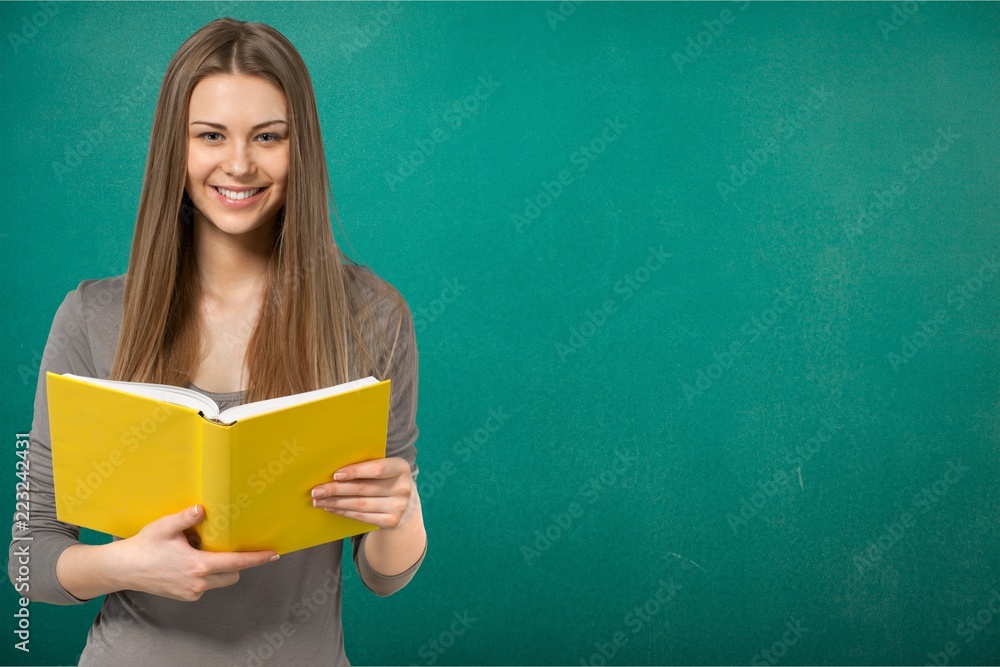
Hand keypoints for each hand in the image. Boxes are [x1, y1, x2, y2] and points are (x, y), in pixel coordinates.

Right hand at [112, 504, 278, 601]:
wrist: (124, 569)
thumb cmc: (145, 546)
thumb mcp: (165, 527)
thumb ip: (186, 517)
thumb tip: (202, 508)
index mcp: (199, 565)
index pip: (237, 562)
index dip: (257, 558)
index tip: (273, 555)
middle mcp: (199, 582)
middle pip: (233, 574)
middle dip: (239, 563)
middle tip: (235, 546)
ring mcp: (192, 592)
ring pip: (221, 581)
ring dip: (222, 570)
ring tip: (206, 552)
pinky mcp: (185, 596)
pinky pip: (206, 586)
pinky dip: (207, 575)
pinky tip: (192, 562)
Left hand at [310, 457, 415, 529]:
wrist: (406, 506)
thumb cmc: (387, 481)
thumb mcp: (385, 470)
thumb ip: (367, 466)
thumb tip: (333, 470)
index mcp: (401, 468)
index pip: (377, 469)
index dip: (356, 471)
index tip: (335, 474)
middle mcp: (403, 488)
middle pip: (363, 488)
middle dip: (336, 489)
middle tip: (317, 490)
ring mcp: (398, 507)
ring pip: (359, 504)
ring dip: (336, 502)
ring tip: (319, 500)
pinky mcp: (391, 522)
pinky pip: (362, 517)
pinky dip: (344, 512)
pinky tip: (331, 508)